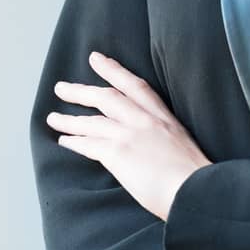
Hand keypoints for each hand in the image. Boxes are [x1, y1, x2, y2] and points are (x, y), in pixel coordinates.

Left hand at [46, 51, 212, 220]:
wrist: (196, 191)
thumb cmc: (195, 177)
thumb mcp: (184, 146)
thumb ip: (164, 139)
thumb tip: (152, 147)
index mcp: (164, 117)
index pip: (135, 85)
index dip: (113, 70)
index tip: (97, 59)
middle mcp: (145, 120)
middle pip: (105, 97)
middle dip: (81, 91)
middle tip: (61, 87)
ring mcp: (130, 134)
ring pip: (92, 121)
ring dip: (69, 119)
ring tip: (53, 118)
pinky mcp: (118, 152)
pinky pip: (89, 144)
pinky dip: (74, 141)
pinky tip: (64, 142)